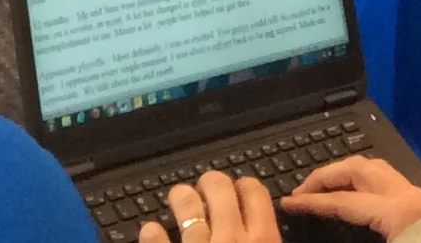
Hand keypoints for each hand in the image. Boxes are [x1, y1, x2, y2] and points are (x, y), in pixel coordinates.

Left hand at [139, 171, 277, 242]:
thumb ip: (269, 242)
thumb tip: (267, 233)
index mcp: (264, 241)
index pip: (255, 193)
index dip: (245, 188)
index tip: (240, 192)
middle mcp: (231, 239)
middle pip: (219, 188)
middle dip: (212, 184)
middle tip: (208, 190)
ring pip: (187, 206)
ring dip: (181, 198)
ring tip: (179, 197)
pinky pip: (157, 241)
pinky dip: (153, 233)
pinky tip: (151, 229)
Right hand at [282, 157, 420, 238]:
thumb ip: (349, 235)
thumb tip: (328, 220)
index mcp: (396, 213)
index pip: (342, 201)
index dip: (311, 202)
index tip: (288, 204)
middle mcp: (408, 195)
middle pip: (357, 169)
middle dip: (325, 176)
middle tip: (302, 191)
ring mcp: (418, 196)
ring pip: (374, 167)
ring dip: (344, 172)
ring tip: (323, 187)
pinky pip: (387, 178)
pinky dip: (363, 179)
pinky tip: (353, 193)